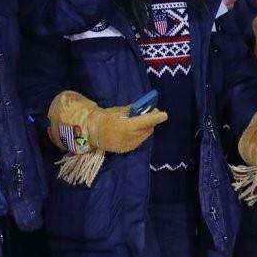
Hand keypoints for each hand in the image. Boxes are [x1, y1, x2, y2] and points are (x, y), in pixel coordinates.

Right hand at [48, 90, 167, 154]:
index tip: (164, 114)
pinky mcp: (127, 149)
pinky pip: (139, 141)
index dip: (156, 117)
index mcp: (128, 126)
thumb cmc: (106, 118)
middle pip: (148, 128)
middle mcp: (131, 137)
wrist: (92, 132)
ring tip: (139, 122)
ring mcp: (130, 144)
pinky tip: (134, 131)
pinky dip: (140, 135)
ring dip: (145, 128)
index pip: (147, 121)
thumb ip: (133, 110)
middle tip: (149, 114)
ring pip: (145, 135)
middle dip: (150, 121)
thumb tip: (146, 108)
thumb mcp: (119, 111)